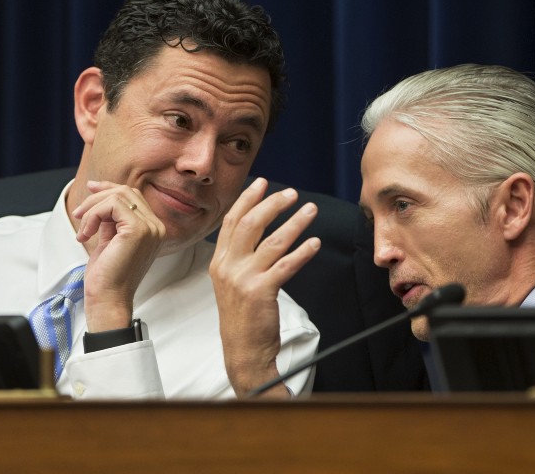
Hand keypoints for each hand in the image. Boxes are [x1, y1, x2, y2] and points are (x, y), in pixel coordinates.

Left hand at [72, 180, 165, 332]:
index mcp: (153, 229)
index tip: (90, 189)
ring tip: (83, 229)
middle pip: (126, 191)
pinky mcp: (138, 230)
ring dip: (93, 208)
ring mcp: (150, 228)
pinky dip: (93, 215)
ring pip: (118, 195)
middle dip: (97, 198)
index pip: (133, 196)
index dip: (109, 188)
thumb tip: (100, 195)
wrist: (108, 299)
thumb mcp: (109, 240)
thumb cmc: (107, 277)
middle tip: (79, 215)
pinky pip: (112, 205)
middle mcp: (156, 227)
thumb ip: (111, 219)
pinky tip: (86, 233)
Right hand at [210, 177, 320, 397]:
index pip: (232, 221)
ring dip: (294, 222)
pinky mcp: (261, 292)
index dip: (247, 199)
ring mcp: (243, 279)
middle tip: (291, 193)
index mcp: (219, 261)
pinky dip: (302, 252)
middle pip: (250, 224)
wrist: (243, 350)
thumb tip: (256, 229)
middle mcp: (228, 267)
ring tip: (310, 210)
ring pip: (272, 241)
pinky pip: (286, 265)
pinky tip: (314, 243)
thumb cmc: (242, 316)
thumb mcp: (231, 282)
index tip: (262, 183)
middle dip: (272, 204)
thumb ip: (239, 257)